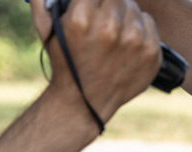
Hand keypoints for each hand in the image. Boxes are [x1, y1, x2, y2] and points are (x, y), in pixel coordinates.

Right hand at [30, 0, 160, 122]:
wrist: (86, 100)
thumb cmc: (66, 63)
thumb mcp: (46, 30)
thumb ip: (41, 1)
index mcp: (82, 19)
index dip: (93, 1)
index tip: (93, 8)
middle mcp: (109, 28)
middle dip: (110, 5)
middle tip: (105, 19)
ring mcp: (134, 41)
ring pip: (134, 8)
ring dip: (125, 16)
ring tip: (116, 33)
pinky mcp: (150, 52)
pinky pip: (149, 22)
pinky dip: (141, 27)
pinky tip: (128, 41)